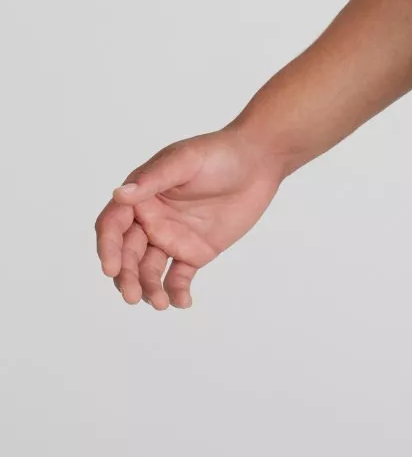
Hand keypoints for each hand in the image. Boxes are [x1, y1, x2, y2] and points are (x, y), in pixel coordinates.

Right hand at [94, 126, 284, 308]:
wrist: (259, 161)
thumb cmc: (219, 153)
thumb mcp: (185, 161)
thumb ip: (153, 179)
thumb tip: (119, 194)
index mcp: (142, 196)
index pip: (113, 225)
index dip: (108, 248)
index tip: (111, 269)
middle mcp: (151, 220)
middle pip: (128, 254)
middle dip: (126, 277)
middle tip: (133, 296)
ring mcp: (172, 238)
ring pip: (150, 270)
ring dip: (149, 288)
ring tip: (160, 303)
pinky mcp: (195, 252)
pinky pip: (179, 278)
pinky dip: (176, 292)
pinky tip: (183, 302)